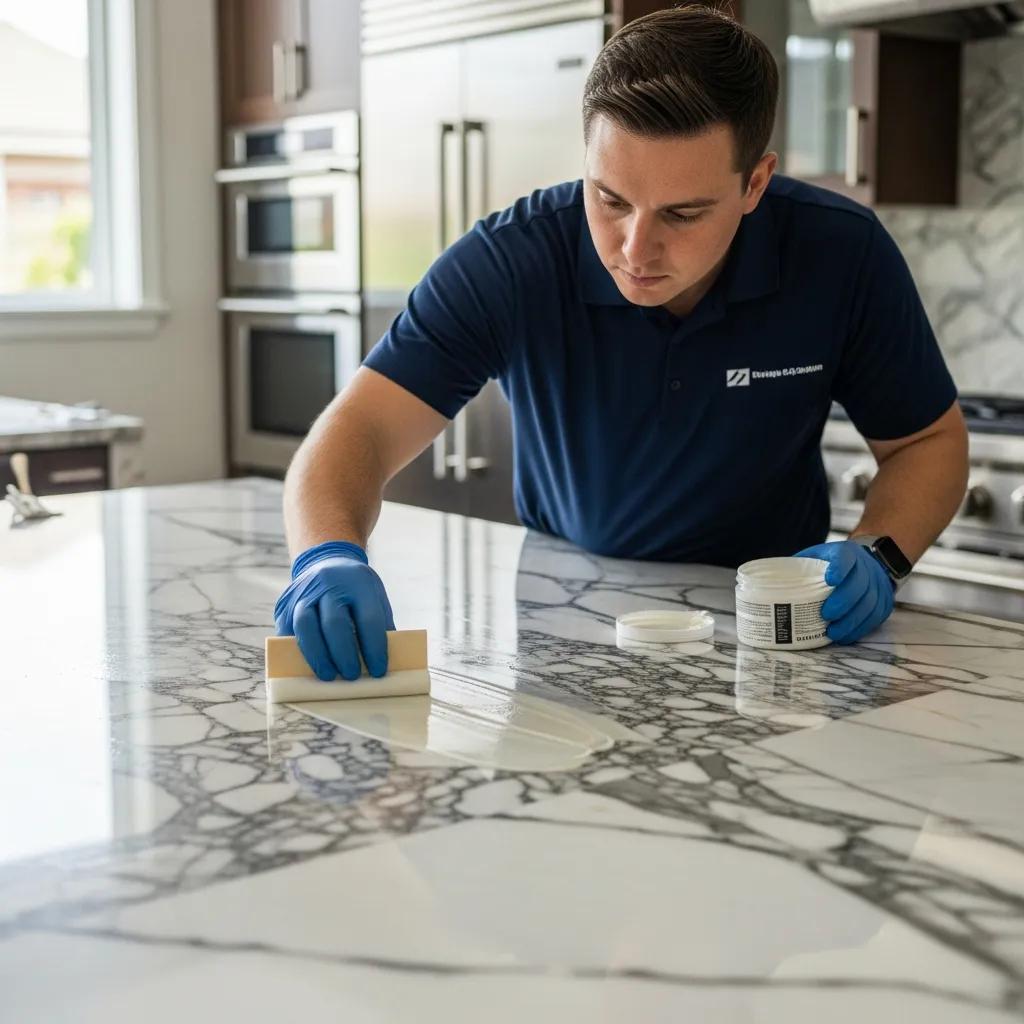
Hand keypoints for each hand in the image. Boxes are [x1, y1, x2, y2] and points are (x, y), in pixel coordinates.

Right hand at [274, 541, 394, 680]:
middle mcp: (329, 585)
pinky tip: (307, 664)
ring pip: (305, 625)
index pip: (368, 619)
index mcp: (358, 583)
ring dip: (317, 655)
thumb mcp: (375, 597)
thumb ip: (380, 626)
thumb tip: (380, 665)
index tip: (378, 671)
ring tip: (328, 675)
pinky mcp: (285, 604)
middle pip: (334, 623)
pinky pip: (287, 630)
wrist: (327, 561)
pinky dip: (296, 650)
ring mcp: (303, 592)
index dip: (374, 648)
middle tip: (351, 676)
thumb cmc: (356, 589)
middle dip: (343, 654)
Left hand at [794, 540, 894, 644]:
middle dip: (843, 601)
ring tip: (833, 633)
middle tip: (826, 615)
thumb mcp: (814, 557)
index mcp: (846, 553)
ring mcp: (877, 586)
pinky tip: (845, 636)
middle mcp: (865, 568)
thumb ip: (796, 567)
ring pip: (869, 604)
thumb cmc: (830, 563)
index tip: (830, 579)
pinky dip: (859, 629)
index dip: (840, 568)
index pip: (845, 557)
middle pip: (859, 584)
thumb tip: (764, 583)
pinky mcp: (883, 603)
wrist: (865, 563)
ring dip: (851, 621)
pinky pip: (874, 618)